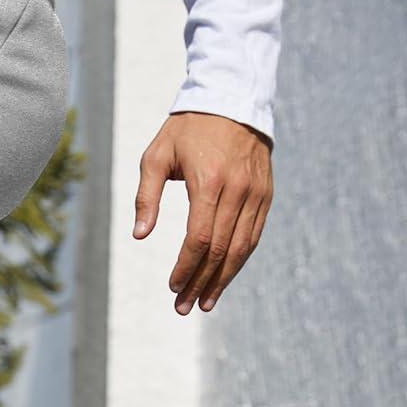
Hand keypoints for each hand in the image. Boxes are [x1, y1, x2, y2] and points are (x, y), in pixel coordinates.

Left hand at [133, 111, 273, 314]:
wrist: (232, 99)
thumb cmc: (186, 130)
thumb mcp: (156, 156)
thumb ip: (146, 196)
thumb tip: (139, 235)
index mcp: (209, 182)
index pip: (200, 238)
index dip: (186, 268)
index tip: (172, 287)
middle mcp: (237, 190)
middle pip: (220, 250)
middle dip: (201, 283)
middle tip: (183, 307)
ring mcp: (256, 193)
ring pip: (241, 248)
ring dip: (222, 280)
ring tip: (204, 303)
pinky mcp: (266, 194)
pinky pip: (254, 235)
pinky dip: (239, 260)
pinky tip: (224, 278)